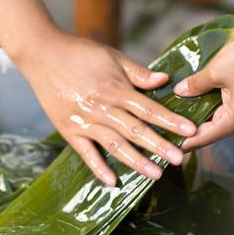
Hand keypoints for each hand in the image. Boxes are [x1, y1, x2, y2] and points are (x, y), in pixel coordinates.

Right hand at [15, 29, 197, 185]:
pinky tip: (112, 181)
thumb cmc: (79, 53)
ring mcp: (85, 121)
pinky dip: (98, 167)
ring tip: (155, 174)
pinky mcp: (69, 130)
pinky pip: (85, 152)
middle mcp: (102, 108)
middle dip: (159, 145)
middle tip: (179, 159)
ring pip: (114, 144)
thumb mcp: (112, 56)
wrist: (42, 54)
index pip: (148, 108)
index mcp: (115, 89)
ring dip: (136, 160)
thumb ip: (138, 73)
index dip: (170, 120)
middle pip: (135, 130)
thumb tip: (164, 80)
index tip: (190, 131)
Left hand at [174, 34, 233, 150]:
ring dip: (198, 115)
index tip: (163, 144)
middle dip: (187, 128)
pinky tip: (193, 99)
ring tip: (174, 113)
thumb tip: (180, 92)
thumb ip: (195, 85)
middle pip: (208, 130)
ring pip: (216, 119)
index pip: (201, 138)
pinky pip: (225, 108)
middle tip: (163, 127)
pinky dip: (208, 105)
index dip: (181, 140)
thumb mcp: (216, 72)